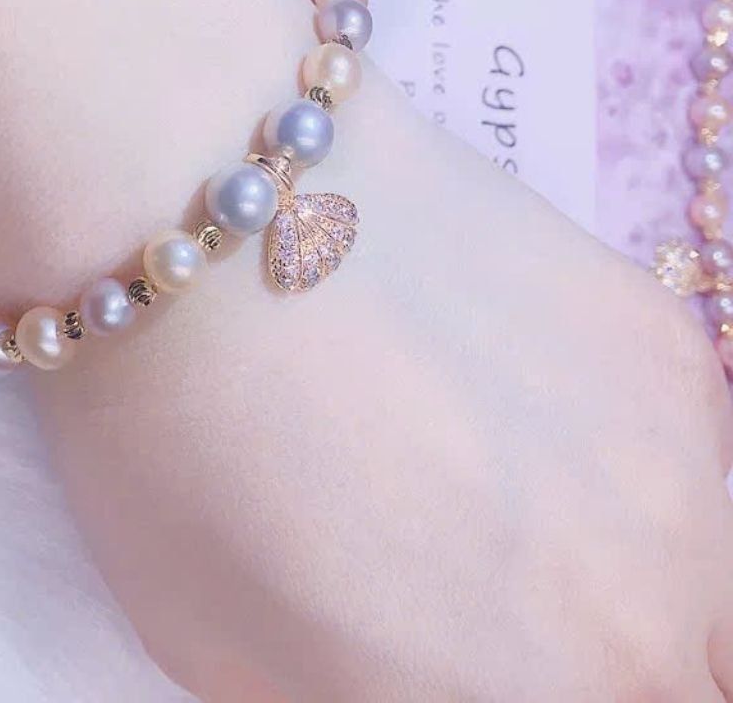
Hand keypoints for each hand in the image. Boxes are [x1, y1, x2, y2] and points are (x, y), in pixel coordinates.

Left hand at [40, 69, 732, 701]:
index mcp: (530, 700)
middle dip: (588, 657)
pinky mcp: (666, 341)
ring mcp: (680, 461)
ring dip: (625, 567)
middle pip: (672, 674)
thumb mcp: (226, 646)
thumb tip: (418, 668)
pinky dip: (617, 456)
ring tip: (510, 498)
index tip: (459, 649)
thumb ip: (355, 693)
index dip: (500, 680)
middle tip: (487, 601)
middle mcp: (646, 607)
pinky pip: (683, 450)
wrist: (216, 207)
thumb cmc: (178, 440)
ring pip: (703, 572)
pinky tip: (513, 392)